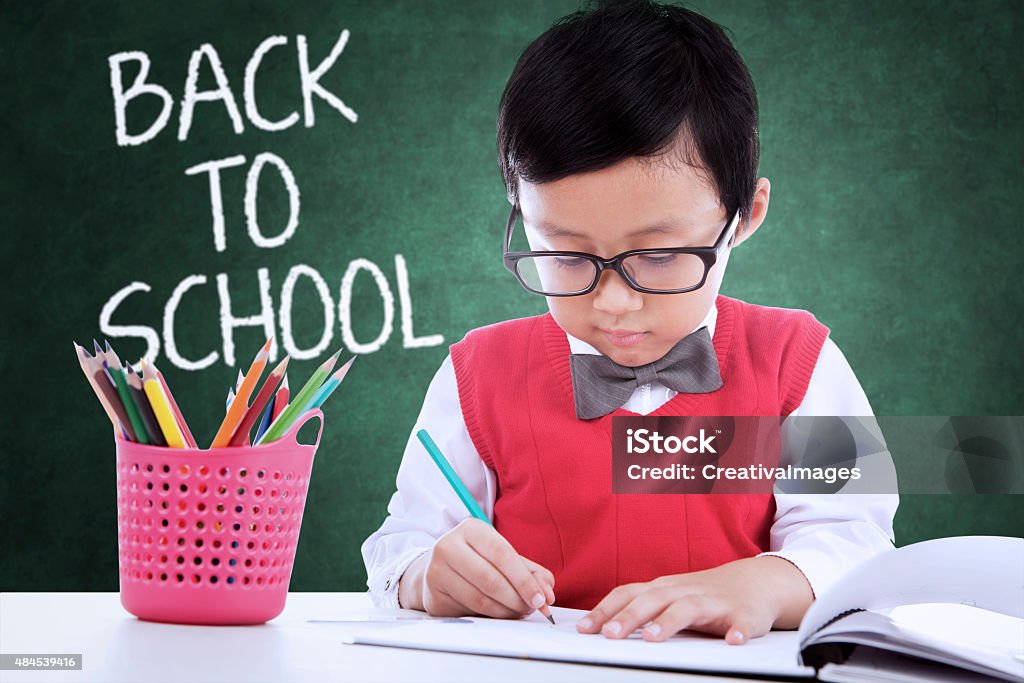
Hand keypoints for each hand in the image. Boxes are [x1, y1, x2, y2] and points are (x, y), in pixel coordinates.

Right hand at [398, 517, 555, 617]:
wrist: (439, 569)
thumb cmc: (477, 560)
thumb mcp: (504, 557)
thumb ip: (531, 572)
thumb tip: (546, 593)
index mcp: (471, 529)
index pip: (502, 554)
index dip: (524, 579)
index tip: (541, 599)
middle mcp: (449, 545)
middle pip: (491, 579)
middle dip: (517, 599)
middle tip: (532, 608)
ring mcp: (437, 570)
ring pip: (480, 599)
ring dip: (506, 611)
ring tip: (518, 611)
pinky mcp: (433, 595)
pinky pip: (468, 611)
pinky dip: (490, 616)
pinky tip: (500, 613)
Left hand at [575, 556, 812, 644]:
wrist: (754, 582)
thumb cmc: (702, 593)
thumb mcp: (667, 596)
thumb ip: (638, 608)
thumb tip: (599, 626)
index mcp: (662, 588)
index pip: (627, 595)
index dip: (605, 610)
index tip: (584, 629)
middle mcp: (683, 591)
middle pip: (652, 600)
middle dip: (629, 618)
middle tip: (609, 635)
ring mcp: (713, 601)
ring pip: (688, 608)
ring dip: (669, 622)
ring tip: (652, 638)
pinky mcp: (744, 613)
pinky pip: (741, 622)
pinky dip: (737, 630)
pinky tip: (733, 641)